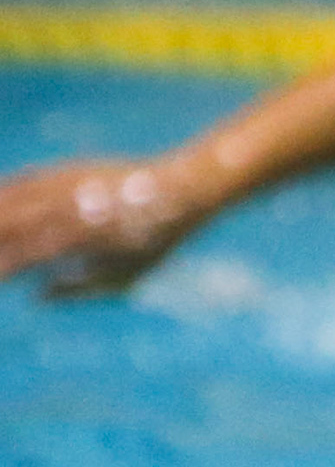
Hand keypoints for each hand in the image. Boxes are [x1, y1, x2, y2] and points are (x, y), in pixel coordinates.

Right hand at [0, 156, 198, 295]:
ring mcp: (73, 185)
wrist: (184, 191)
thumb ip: (79, 288)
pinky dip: (10, 188)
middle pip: (16, 222)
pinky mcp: (74, 170)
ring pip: (18, 197)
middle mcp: (76, 208)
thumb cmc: (155, 243)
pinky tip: (0, 195)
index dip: (7, 264)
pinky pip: (32, 179)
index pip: (31, 254)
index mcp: (86, 239)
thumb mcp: (124, 275)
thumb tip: (37, 296)